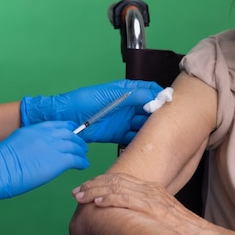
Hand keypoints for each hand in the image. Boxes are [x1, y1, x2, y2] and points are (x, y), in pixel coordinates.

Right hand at [0, 121, 88, 214]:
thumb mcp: (14, 144)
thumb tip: (32, 152)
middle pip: (68, 133)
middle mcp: (45, 134)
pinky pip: (76, 159)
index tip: (71, 132)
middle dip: (77, 139)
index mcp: (33, 129)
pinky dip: (82, 162)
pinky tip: (83, 165)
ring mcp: (52, 146)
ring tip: (83, 156)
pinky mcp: (58, 161)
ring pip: (75, 145)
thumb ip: (27, 144)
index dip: (67, 128)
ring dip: (81, 150)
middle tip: (81, 145)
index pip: (56, 124)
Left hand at [20, 80, 162, 144]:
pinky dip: (140, 140)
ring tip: (156, 134)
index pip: (150, 91)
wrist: (65, 118)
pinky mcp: (118, 134)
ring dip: (150, 129)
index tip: (169, 103)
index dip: (161, 96)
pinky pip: (134, 137)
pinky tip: (144, 143)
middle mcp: (128, 105)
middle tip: (165, 122)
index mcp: (127, 90)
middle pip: (150, 110)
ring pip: (144, 125)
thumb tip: (155, 95)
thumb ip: (133, 94)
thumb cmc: (83, 100)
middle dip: (158, 116)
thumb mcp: (110, 94)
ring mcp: (124, 120)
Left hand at [73, 173, 222, 234]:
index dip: (101, 183)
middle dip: (93, 185)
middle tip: (77, 191)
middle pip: (115, 181)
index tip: (87, 188)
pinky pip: (125, 200)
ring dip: (95, 191)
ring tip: (81, 196)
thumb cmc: (184, 229)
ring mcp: (151, 197)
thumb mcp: (163, 214)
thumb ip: (146, 212)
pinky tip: (96, 202)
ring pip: (116, 188)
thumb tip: (130, 218)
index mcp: (151, 190)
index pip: (121, 181)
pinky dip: (109, 199)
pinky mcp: (152, 207)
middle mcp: (149, 189)